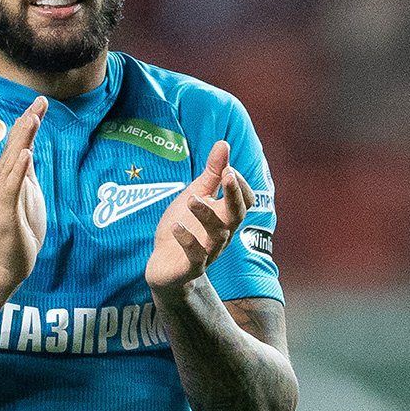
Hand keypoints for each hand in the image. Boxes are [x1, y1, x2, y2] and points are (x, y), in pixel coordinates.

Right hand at [0, 97, 48, 284]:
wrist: (9, 264)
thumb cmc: (20, 228)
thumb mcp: (28, 192)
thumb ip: (27, 171)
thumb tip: (30, 148)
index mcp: (7, 175)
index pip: (19, 142)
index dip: (29, 121)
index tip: (41, 101)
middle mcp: (0, 180)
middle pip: (15, 146)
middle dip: (27, 123)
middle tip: (39, 102)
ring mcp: (1, 195)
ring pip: (12, 161)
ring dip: (22, 139)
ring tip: (31, 119)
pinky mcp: (4, 211)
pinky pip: (12, 187)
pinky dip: (18, 170)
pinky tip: (26, 155)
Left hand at [146, 140, 254, 292]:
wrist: (164, 268)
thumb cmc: (184, 229)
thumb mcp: (195, 196)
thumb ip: (211, 174)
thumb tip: (224, 143)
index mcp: (224, 216)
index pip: (245, 201)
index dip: (239, 185)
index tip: (227, 167)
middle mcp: (221, 234)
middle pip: (237, 215)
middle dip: (234, 195)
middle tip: (227, 174)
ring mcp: (207, 251)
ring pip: (217, 234)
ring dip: (206, 214)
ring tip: (191, 199)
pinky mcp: (190, 266)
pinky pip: (195, 256)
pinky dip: (187, 240)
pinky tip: (176, 227)